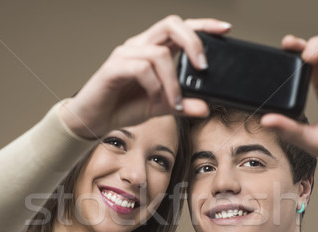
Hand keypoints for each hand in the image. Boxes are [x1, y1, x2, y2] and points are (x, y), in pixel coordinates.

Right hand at [60, 15, 231, 137]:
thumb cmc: (122, 107)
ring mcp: (125, 54)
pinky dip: (154, 86)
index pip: (180, 28)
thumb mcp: (160, 107)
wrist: (93, 120)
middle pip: (171, 24)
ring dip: (173, 81)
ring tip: (174, 102)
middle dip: (193, 42)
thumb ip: (182, 105)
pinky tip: (153, 99)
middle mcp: (139, 45)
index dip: (203, 25)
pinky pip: (142, 68)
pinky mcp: (114, 67)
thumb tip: (205, 107)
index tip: (225, 29)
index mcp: (152, 49)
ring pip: (159, 53)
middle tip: (203, 68)